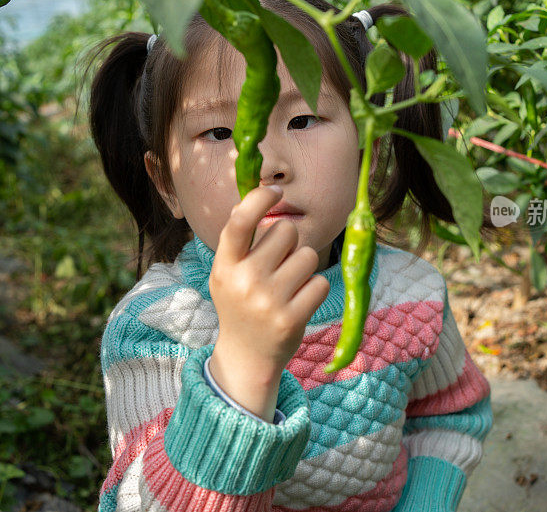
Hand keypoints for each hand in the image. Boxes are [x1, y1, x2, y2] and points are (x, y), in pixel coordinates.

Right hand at [207, 185, 329, 419]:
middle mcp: (244, 281)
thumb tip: (256, 195)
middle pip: (287, 231)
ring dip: (305, 266)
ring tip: (289, 285)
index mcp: (225, 265)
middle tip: (280, 264)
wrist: (246, 356)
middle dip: (290, 242)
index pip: (240, 221)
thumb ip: (240, 238)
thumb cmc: (241, 303)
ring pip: (309, 255)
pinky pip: (320, 283)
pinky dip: (315, 289)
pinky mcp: (292, 319)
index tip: (276, 191)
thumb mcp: (228, 271)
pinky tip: (299, 302)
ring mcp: (268, 302)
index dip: (260, 198)